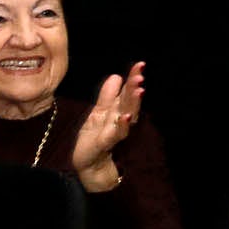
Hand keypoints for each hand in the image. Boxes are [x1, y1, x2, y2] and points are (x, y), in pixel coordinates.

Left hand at [70, 64, 145, 188]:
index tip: (140, 64)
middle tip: (140, 75)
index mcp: (118, 110)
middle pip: (129, 102)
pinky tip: (125, 116)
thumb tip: (117, 76)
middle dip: (134, 88)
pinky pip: (115, 134)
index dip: (133, 79)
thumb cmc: (95, 137)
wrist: (88, 163)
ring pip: (127, 115)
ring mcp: (115, 132)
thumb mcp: (99, 112)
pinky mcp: (106, 143)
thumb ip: (107, 95)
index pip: (127, 92)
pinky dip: (122, 125)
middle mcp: (120, 120)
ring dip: (133, 103)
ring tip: (139, 90)